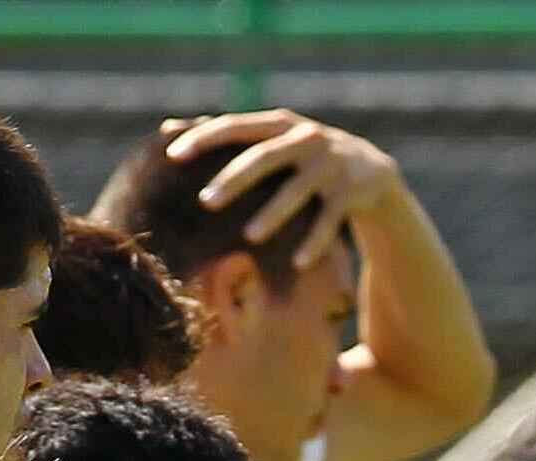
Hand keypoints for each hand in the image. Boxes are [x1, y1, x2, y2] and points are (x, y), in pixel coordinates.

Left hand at [163, 111, 394, 268]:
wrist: (369, 170)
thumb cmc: (301, 158)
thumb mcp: (271, 140)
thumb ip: (228, 137)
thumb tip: (166, 128)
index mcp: (278, 124)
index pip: (235, 126)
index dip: (204, 138)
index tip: (172, 155)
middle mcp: (305, 138)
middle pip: (265, 156)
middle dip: (235, 179)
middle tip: (206, 202)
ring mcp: (331, 164)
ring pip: (299, 190)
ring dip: (275, 214)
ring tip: (250, 237)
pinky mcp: (352, 191)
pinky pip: (330, 219)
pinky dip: (315, 241)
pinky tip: (298, 262)